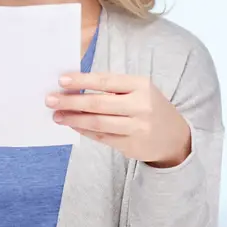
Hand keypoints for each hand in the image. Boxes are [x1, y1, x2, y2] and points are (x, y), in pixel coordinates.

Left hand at [46, 73, 190, 167]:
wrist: (176, 137)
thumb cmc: (149, 106)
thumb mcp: (139, 89)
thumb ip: (112, 87)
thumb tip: (74, 86)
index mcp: (141, 86)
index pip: (106, 81)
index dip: (82, 81)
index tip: (61, 80)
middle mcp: (141, 106)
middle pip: (98, 104)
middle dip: (71, 101)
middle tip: (50, 100)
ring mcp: (137, 128)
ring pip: (98, 123)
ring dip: (73, 119)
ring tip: (56, 115)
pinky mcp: (132, 146)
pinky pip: (102, 137)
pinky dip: (84, 131)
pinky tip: (72, 125)